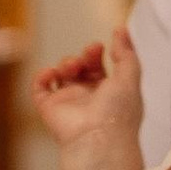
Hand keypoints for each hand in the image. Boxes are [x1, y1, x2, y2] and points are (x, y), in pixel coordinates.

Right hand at [32, 24, 143, 153]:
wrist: (98, 139)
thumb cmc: (118, 112)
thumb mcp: (130, 77)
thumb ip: (126, 53)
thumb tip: (122, 30)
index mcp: (108, 92)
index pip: (99, 66)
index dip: (97, 53)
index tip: (99, 46)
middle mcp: (87, 97)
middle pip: (80, 68)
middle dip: (84, 56)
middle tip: (90, 52)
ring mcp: (67, 102)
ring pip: (61, 74)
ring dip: (66, 63)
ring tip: (73, 67)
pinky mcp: (49, 108)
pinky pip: (40, 87)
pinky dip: (43, 75)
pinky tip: (52, 73)